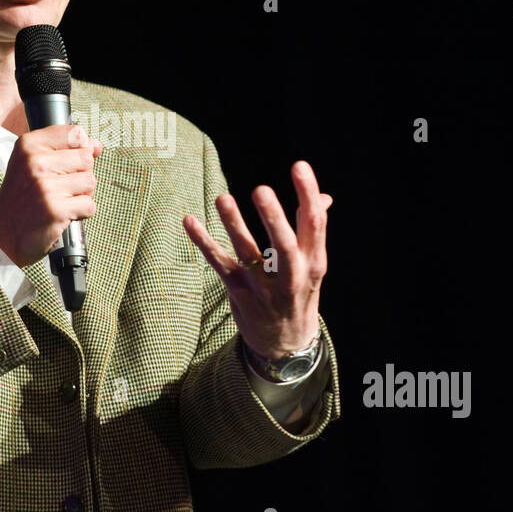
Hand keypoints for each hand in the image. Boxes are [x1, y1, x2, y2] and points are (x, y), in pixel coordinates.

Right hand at [0, 123, 102, 267]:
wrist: (1, 234)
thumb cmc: (20, 198)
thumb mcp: (31, 163)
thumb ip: (64, 149)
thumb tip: (96, 145)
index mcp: (29, 145)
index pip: (76, 134)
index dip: (80, 149)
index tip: (67, 163)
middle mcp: (36, 162)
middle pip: (86, 158)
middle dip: (80, 174)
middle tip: (60, 187)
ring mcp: (46, 186)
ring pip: (90, 181)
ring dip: (82, 194)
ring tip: (61, 200)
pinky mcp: (56, 209)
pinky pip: (89, 205)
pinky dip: (81, 213)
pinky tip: (63, 213)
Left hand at [182, 160, 332, 358]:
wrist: (284, 345)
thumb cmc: (298, 294)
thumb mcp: (312, 265)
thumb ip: (312, 229)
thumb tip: (323, 196)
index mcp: (313, 262)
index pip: (314, 223)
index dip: (308, 194)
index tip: (299, 166)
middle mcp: (291, 276)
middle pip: (283, 244)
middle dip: (272, 217)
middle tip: (261, 190)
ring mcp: (263, 287)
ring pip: (247, 252)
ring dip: (233, 224)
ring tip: (222, 198)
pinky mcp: (238, 293)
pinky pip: (219, 264)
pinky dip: (203, 241)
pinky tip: (189, 221)